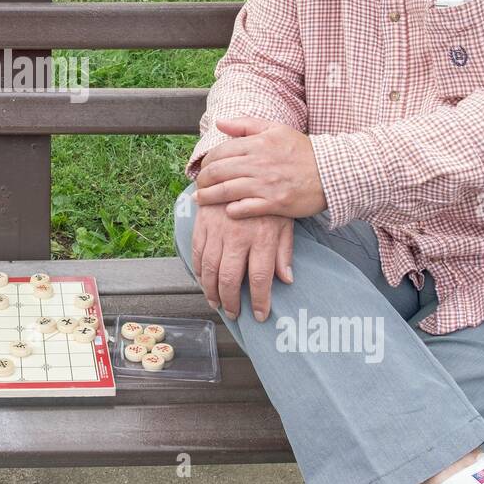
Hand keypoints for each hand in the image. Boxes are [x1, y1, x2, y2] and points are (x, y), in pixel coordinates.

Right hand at [191, 203, 293, 320]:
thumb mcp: (284, 221)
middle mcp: (238, 235)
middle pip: (230, 278)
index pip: (260, 278)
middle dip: (232, 302)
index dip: (260, 301)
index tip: (260, 315)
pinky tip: (203, 281)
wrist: (240, 169)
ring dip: (211, 291)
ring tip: (217, 303)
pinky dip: (198, 271)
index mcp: (262, 236)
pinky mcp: (202, 223)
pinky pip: (197, 252)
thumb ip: (284, 251)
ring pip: (209, 269)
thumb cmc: (266, 198)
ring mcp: (217, 229)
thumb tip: (286, 279)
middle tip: (234, 314)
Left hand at [194, 116, 326, 218]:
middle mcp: (258, 163)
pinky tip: (226, 211)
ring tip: (200, 200)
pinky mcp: (275, 203)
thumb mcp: (276, 129)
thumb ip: (246, 125)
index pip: (220, 152)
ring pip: (227, 191)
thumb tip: (220, 123)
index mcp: (257, 144)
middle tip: (197, 186)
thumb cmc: (303, 151)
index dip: (206, 162)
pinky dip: (232, 210)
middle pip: (218, 172)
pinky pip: (245, 208)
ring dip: (209, 196)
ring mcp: (266, 184)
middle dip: (202, 180)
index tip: (202, 169)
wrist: (332, 172)